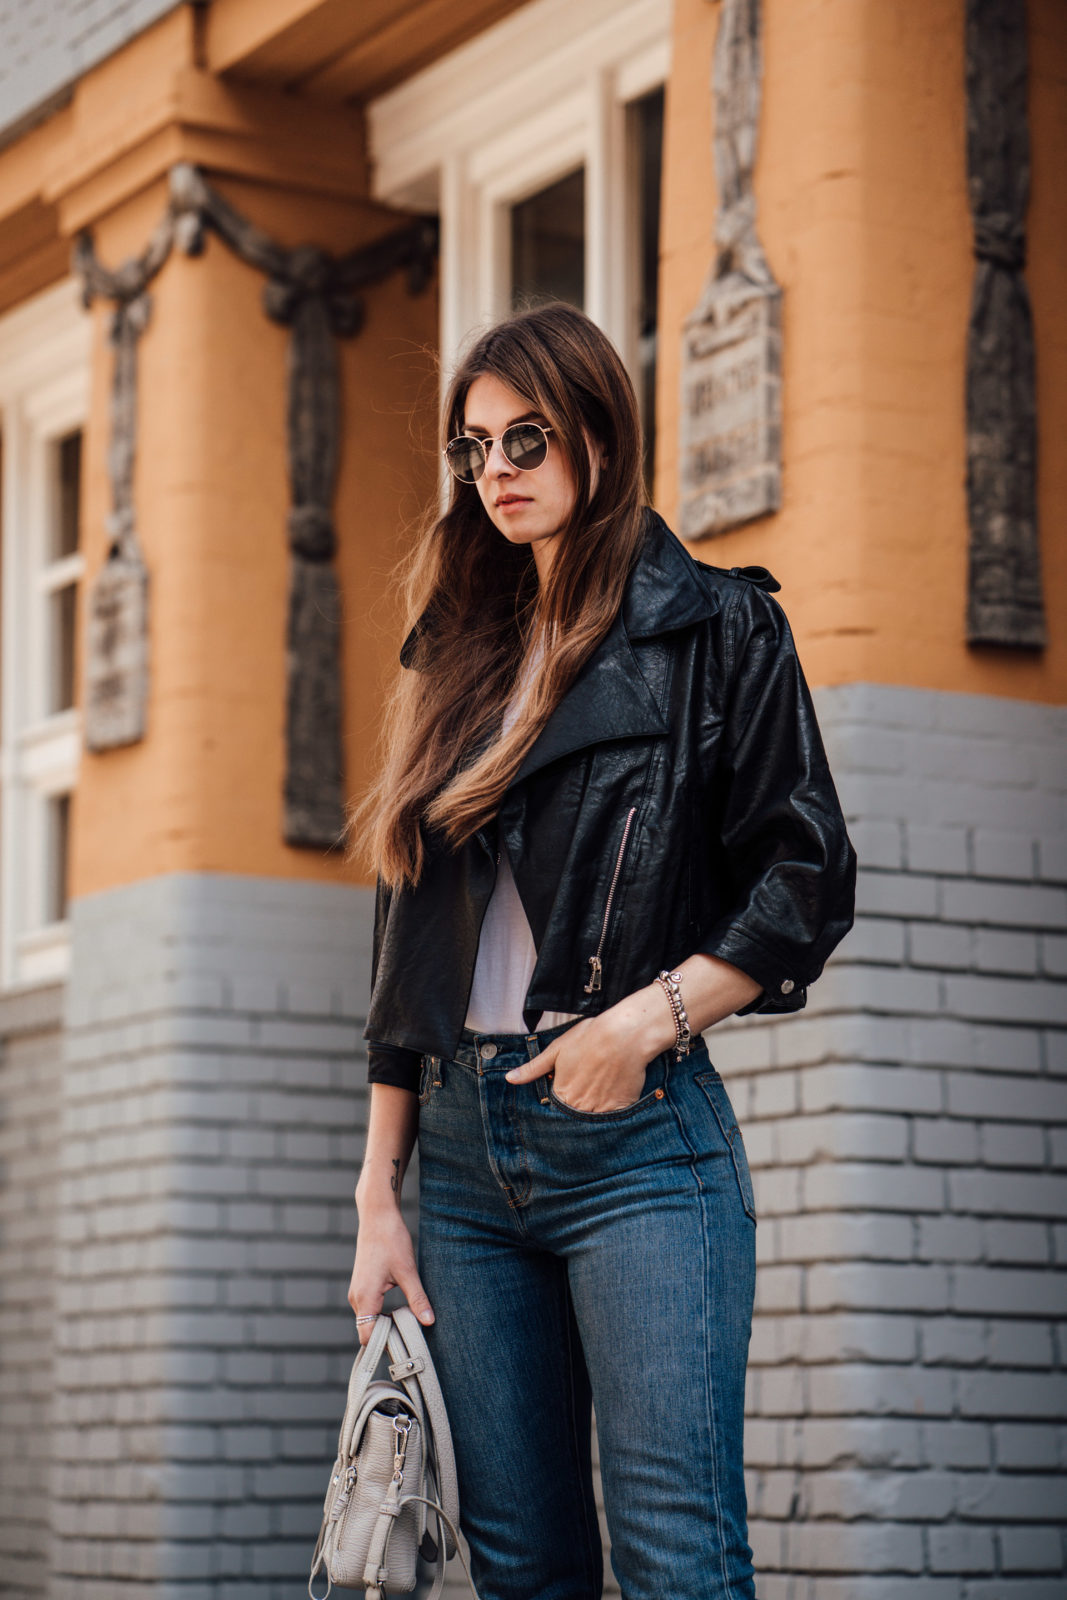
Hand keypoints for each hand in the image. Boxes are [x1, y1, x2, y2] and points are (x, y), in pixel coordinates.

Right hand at [348, 1201, 434, 1346]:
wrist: (378, 1215)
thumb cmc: (390, 1240)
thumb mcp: (408, 1271)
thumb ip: (417, 1299)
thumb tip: (428, 1321)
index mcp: (364, 1298)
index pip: (368, 1338)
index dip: (385, 1346)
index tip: (405, 1348)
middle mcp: (356, 1298)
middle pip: (368, 1331)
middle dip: (388, 1337)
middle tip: (411, 1339)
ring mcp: (357, 1291)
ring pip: (369, 1320)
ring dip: (386, 1325)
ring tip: (408, 1325)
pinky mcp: (362, 1285)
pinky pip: (370, 1309)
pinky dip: (383, 1314)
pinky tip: (400, 1311)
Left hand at [503, 992, 671, 1112]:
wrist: (624, 1035)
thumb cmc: (590, 1038)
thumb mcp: (556, 1050)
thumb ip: (533, 1069)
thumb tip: (511, 1078)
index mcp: (562, 1094)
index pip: (556, 1107)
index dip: (562, 1095)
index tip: (571, 1084)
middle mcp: (579, 1107)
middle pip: (574, 1114)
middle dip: (578, 1104)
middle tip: (588, 1084)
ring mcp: (601, 1111)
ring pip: (593, 1118)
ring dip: (594, 1108)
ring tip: (601, 1086)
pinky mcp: (621, 1109)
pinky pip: (614, 1118)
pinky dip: (613, 1109)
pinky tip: (615, 1091)